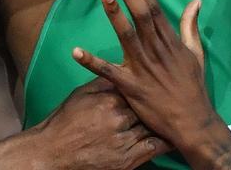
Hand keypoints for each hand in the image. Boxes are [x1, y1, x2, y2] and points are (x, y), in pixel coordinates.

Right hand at [36, 77, 170, 169]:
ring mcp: (124, 140)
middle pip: (145, 107)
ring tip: (175, 114)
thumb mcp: (81, 95)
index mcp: (108, 100)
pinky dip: (164, 141)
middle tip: (168, 98)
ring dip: (162, 121)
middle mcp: (118, 118)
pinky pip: (153, 148)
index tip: (155, 82)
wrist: (54, 152)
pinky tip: (172, 135)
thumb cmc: (65, 121)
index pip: (135, 89)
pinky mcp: (127, 159)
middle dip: (154, 103)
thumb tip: (119, 70)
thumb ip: (102, 83)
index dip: (145, 87)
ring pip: (150, 126)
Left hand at [72, 0, 212, 149]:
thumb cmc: (193, 87)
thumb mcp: (196, 54)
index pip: (154, 10)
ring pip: (127, 36)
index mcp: (170, 42)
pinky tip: (75, 51)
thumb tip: (195, 1)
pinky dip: (91, 62)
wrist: (193, 124)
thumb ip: (190, 26)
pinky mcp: (131, 86)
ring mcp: (142, 68)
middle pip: (141, 16)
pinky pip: (108, 72)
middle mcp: (156, 51)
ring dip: (115, 14)